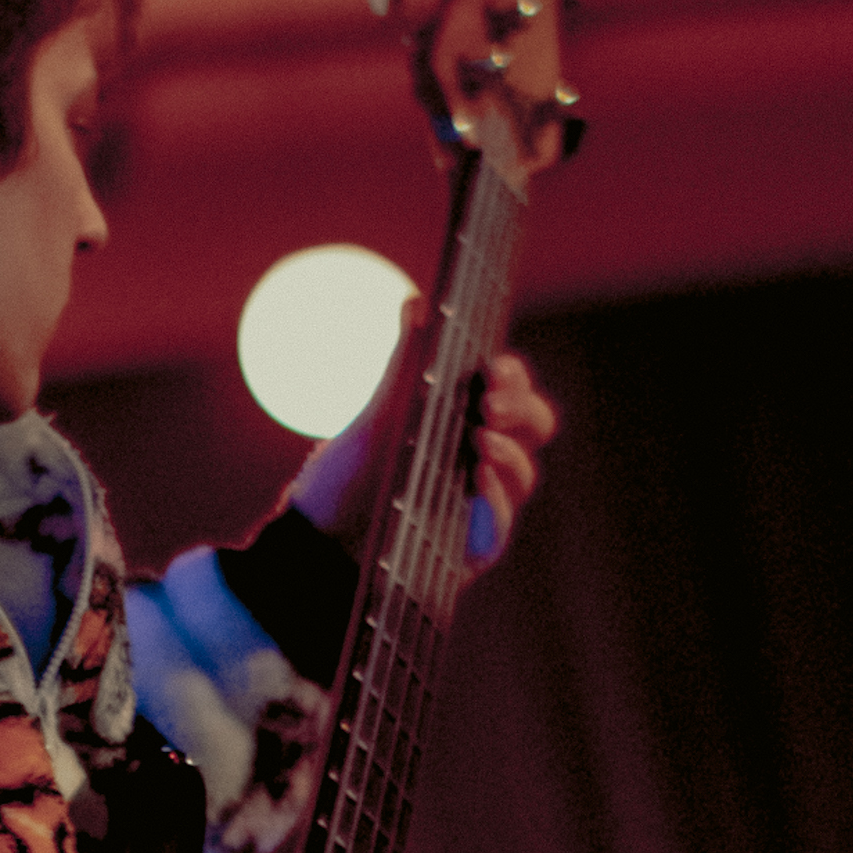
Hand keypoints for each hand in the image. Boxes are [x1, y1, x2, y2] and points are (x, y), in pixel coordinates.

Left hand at [287, 326, 556, 571]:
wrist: (317, 541)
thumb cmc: (348, 476)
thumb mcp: (375, 418)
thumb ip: (403, 363)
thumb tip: (416, 304)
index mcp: (465, 420)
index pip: (512, 390)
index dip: (513, 376)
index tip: (493, 369)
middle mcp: (482, 458)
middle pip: (534, 427)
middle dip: (522, 409)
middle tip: (488, 403)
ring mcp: (482, 504)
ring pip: (524, 474)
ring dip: (509, 452)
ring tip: (477, 438)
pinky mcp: (473, 548)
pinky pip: (501, 525)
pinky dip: (496, 500)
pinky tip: (477, 478)